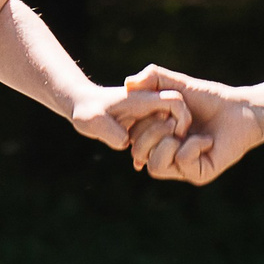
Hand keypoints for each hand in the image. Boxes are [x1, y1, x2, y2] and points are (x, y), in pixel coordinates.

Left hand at [76, 84, 190, 151]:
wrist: (82, 106)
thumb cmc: (86, 111)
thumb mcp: (92, 121)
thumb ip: (110, 132)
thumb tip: (125, 142)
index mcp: (145, 100)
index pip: (176, 103)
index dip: (181, 120)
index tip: (172, 135)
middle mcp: (152, 106)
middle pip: (179, 119)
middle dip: (171, 140)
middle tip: (149, 155)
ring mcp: (150, 116)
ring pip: (170, 132)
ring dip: (160, 149)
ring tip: (138, 161)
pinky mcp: (146, 126)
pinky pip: (158, 138)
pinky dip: (152, 151)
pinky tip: (136, 164)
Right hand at [121, 65, 261, 184]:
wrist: (240, 109)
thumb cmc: (208, 98)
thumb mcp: (176, 84)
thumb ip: (153, 78)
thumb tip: (128, 84)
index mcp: (155, 139)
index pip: (131, 138)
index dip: (140, 121)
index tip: (160, 108)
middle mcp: (165, 155)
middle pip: (138, 154)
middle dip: (153, 131)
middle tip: (173, 119)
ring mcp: (181, 168)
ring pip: (154, 167)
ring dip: (167, 142)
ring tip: (184, 129)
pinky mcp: (199, 174)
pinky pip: (182, 163)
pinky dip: (193, 146)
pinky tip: (207, 140)